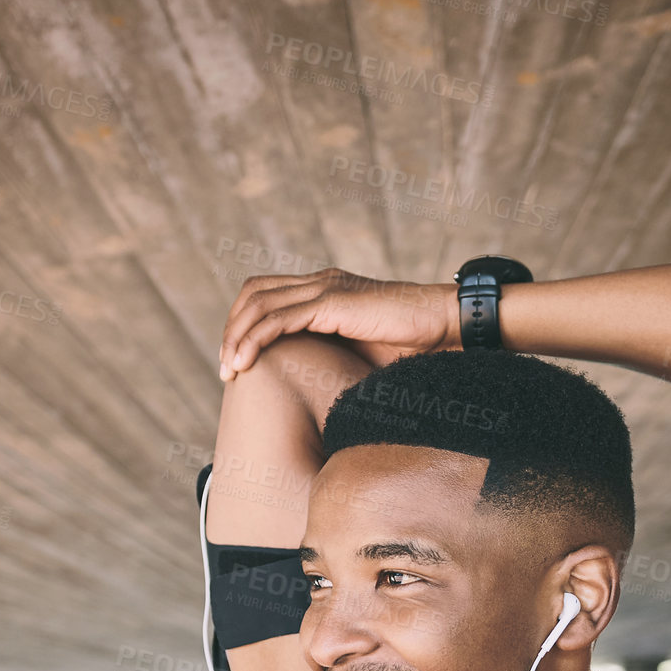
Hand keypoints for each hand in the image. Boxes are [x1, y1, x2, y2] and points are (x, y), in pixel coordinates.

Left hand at [217, 268, 458, 380]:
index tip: (237, 360)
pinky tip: (243, 363)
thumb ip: (334, 356)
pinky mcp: (332, 302)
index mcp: (326, 289)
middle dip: (232, 329)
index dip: (244, 324)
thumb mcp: (361, 352)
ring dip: (236, 336)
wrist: (445, 327)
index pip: (266, 294)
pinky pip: (278, 318)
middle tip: (225, 368)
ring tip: (228, 369)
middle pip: (253, 294)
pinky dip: (253, 340)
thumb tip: (310, 388)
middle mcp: (320, 282)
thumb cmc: (414, 346)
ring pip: (259, 304)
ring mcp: (325, 288)